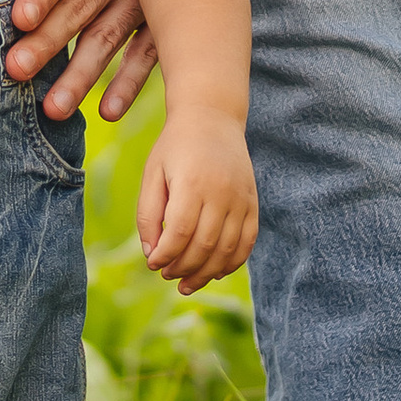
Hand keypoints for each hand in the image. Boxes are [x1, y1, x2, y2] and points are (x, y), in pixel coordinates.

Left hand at [5, 0, 161, 119]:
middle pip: (80, 4)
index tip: (19, 18)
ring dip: (81, 74)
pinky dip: (130, 82)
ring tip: (53, 108)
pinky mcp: (162, 14)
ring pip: (109, 36)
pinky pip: (148, 52)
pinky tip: (108, 112)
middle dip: (48, 40)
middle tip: (16, 70)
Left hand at [137, 107, 257, 295]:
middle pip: (204, 245)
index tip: (153, 264)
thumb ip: (147, 214)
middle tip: (167, 275)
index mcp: (192, 182)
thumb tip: (151, 254)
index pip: (179, 233)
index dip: (165, 255)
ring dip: (205, 273)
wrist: (212, 117)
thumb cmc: (175, 146)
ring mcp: (241, 198)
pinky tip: (214, 272)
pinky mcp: (253, 202)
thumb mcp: (152, 173)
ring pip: (227, 250)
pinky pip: (247, 242)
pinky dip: (232, 263)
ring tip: (186, 283)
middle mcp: (221, 191)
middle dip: (182, 268)